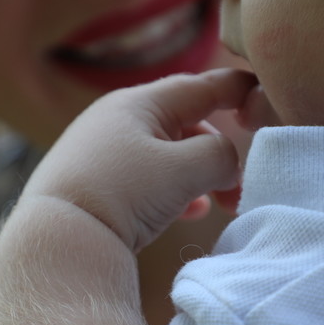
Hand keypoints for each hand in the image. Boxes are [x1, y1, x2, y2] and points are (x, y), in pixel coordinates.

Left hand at [22, 68, 257, 251]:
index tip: (266, 99)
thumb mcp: (185, 169)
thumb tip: (227, 162)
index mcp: (139, 102)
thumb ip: (222, 156)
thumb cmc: (123, 193)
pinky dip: (173, 190)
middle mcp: (116, 118)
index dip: (239, 90)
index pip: (201, 86)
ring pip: (166, 154)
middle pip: (185, 123)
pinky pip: (146, 178)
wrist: (57, 239)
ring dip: (198, 175)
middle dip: (219, 152)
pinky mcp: (93, 183)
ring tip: (217, 204)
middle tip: (240, 185)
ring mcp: (101, 151)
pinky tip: (187, 212)